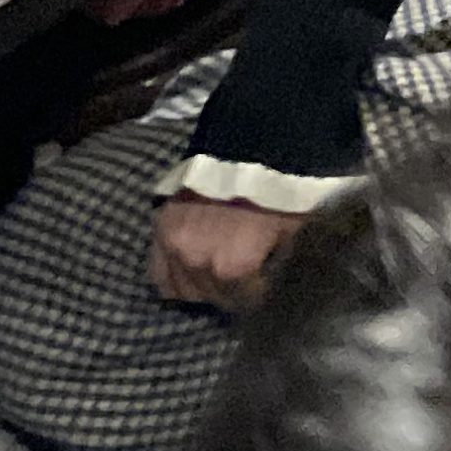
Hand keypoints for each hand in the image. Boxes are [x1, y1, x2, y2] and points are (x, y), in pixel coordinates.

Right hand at [150, 194, 301, 311]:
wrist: (249, 148)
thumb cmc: (277, 191)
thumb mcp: (292, 231)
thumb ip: (279, 264)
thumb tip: (279, 287)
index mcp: (232, 268)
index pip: (243, 302)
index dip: (257, 297)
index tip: (263, 290)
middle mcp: (197, 264)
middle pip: (211, 297)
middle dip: (230, 293)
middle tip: (243, 282)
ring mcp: (173, 248)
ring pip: (181, 290)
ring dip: (200, 287)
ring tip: (216, 275)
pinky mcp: (159, 230)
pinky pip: (158, 271)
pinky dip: (173, 275)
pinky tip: (189, 269)